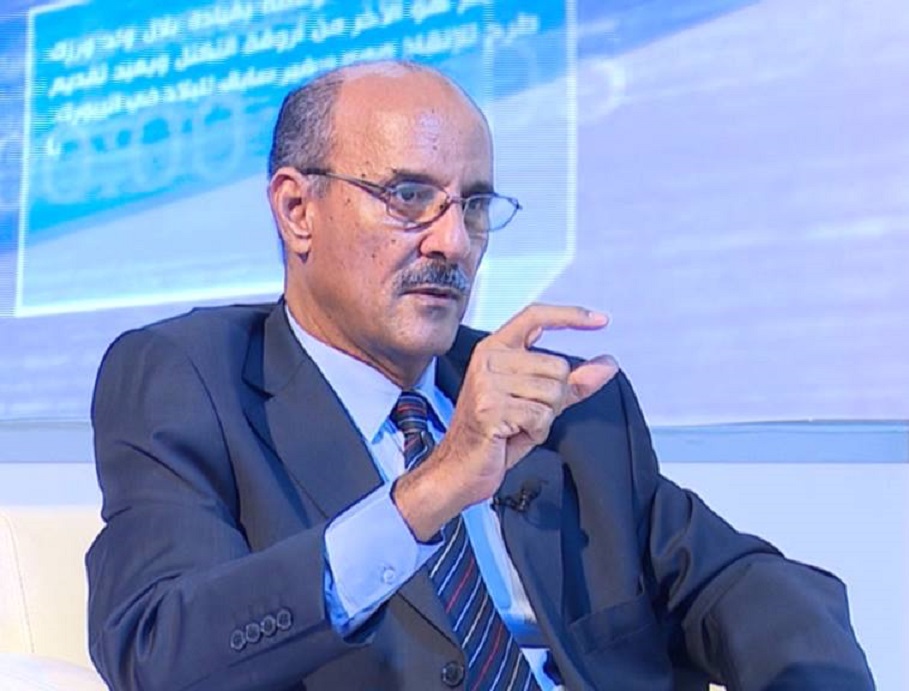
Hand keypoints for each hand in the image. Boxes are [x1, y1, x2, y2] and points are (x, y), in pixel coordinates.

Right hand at [393, 304, 617, 539]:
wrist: (459, 468)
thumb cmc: (494, 435)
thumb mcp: (537, 403)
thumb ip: (572, 383)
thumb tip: (607, 365)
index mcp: (496, 349)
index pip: (535, 316)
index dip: (570, 315)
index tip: (600, 320)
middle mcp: (488, 358)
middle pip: (557, 366)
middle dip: (555, 398)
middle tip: (527, 414)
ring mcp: (486, 382)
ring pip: (552, 392)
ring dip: (545, 417)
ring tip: (518, 424)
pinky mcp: (490, 407)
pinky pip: (541, 415)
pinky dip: (537, 431)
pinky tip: (514, 434)